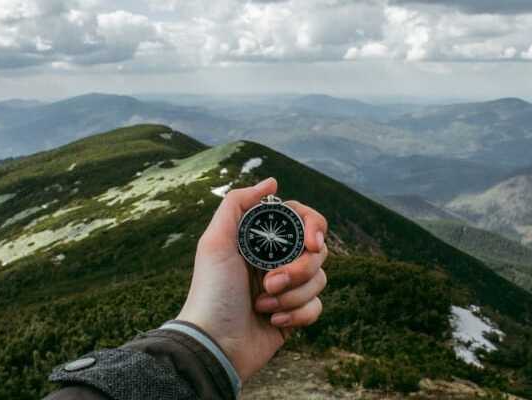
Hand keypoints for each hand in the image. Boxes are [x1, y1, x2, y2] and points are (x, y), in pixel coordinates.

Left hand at [176, 177, 328, 380]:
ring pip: (320, 279)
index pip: (303, 220)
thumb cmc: (211, 291)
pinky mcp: (294, 315)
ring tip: (263, 305)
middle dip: (298, 270)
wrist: (214, 343)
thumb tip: (273, 182)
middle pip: (317, 251)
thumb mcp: (215, 241)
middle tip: (270, 283)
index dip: (314, 228)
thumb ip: (238, 203)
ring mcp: (287, 288)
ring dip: (292, 295)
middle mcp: (277, 260)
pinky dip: (298, 315)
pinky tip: (273, 321)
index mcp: (261, 240)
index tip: (311, 243)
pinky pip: (317, 307)